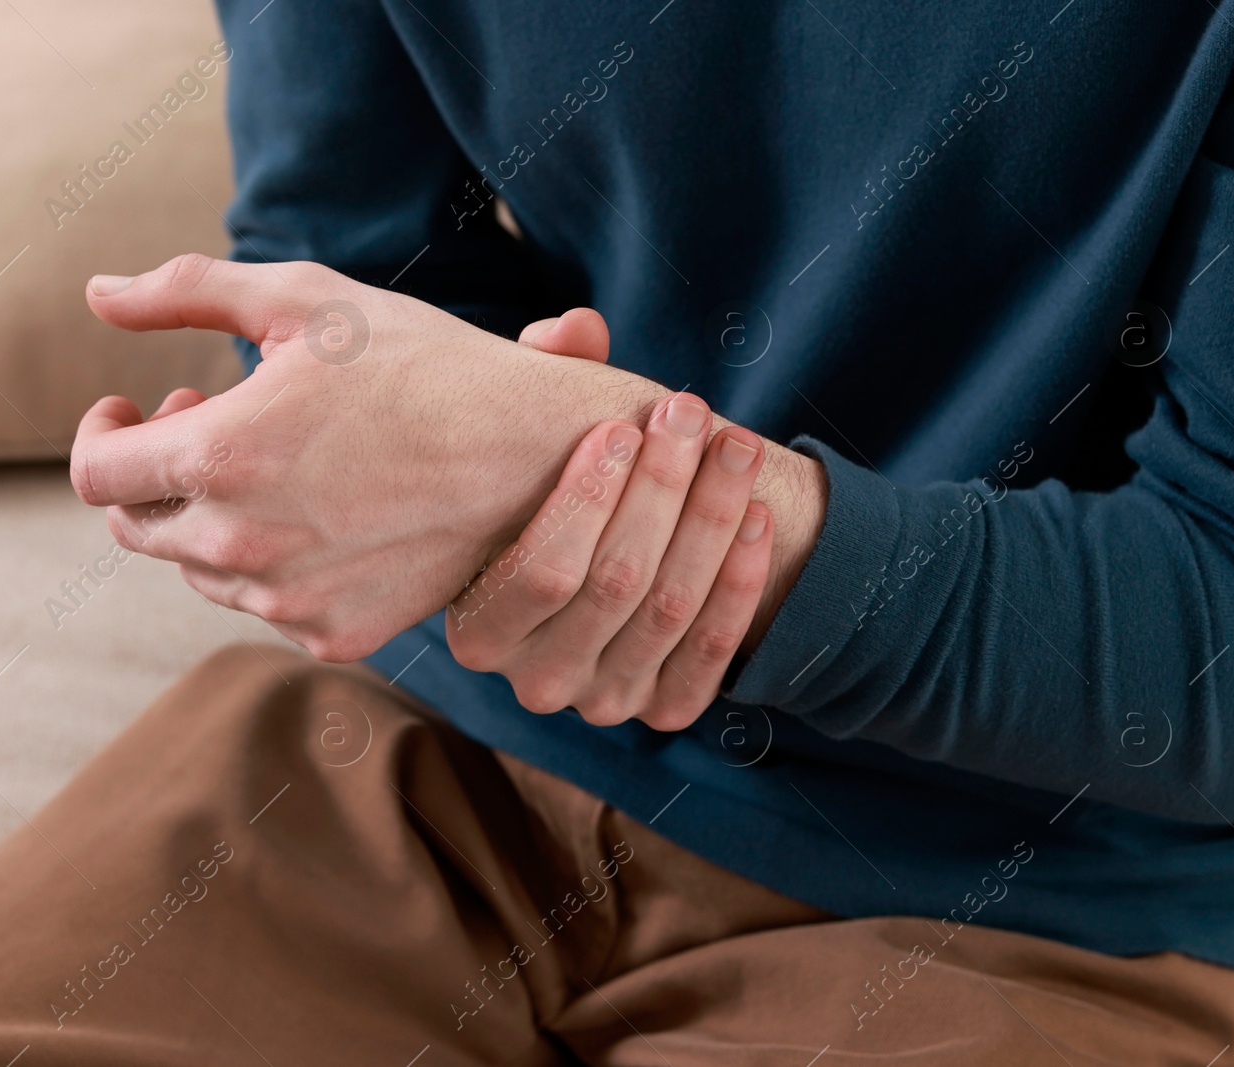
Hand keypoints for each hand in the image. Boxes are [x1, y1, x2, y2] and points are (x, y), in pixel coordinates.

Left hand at [69, 256, 684, 660]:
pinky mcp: (334, 634)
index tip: (131, 405)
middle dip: (154, 470)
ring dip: (209, 514)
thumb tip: (95, 293)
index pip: (98, 474)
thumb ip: (185, 290)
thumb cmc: (422, 362)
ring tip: (274, 457)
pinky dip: (269, 560)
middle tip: (209, 414)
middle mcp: (244, 543)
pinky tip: (320, 507)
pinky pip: (264, 603)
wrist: (536, 454)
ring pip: (198, 569)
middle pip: (137, 527)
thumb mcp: (305, 298)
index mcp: (223, 455)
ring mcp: (290, 601)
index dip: (103, 434)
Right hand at [447, 317, 771, 728]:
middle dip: (663, 488)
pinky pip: (711, 651)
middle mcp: (537, 680)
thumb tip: (576, 328)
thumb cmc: (553, 500)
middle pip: (615, 583)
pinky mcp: (663, 710)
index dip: (588, 498)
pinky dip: (740, 581)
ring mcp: (602, 702)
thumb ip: (541, 375)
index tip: (621, 425)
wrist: (596, 579)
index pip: (541, 572)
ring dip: (711, 520)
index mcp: (479, 628)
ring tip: (734, 447)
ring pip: (670, 609)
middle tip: (689, 412)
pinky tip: (755, 516)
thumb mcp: (527, 445)